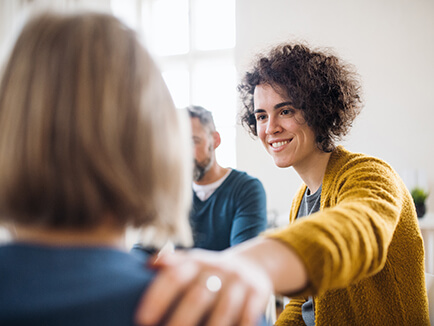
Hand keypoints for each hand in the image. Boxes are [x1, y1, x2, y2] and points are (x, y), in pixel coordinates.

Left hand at [134, 248, 272, 325]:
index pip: (174, 276)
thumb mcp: (192, 263)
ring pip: (223, 309)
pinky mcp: (258, 293)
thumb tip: (147, 265)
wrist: (251, 265)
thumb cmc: (210, 272)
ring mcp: (238, 281)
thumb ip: (171, 264)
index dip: (157, 297)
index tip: (142, 320)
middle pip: (197, 296)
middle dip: (180, 321)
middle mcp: (217, 268)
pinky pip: (248, 316)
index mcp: (196, 262)